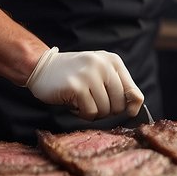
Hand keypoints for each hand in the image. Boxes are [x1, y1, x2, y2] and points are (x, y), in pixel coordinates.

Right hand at [25, 47, 144, 119]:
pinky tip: (73, 104)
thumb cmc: (73, 74)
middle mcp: (104, 65)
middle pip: (120, 105)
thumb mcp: (99, 73)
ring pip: (105, 110)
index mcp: (113, 61)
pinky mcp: (77, 86)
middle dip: (107, 111)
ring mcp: (90, 74)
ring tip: (81, 101)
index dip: (130, 108)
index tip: (123, 113)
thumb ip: (118, 87)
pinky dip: (82, 114)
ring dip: (93, 113)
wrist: (41, 67)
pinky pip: (91, 113)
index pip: (134, 92)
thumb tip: (134, 109)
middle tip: (92, 104)